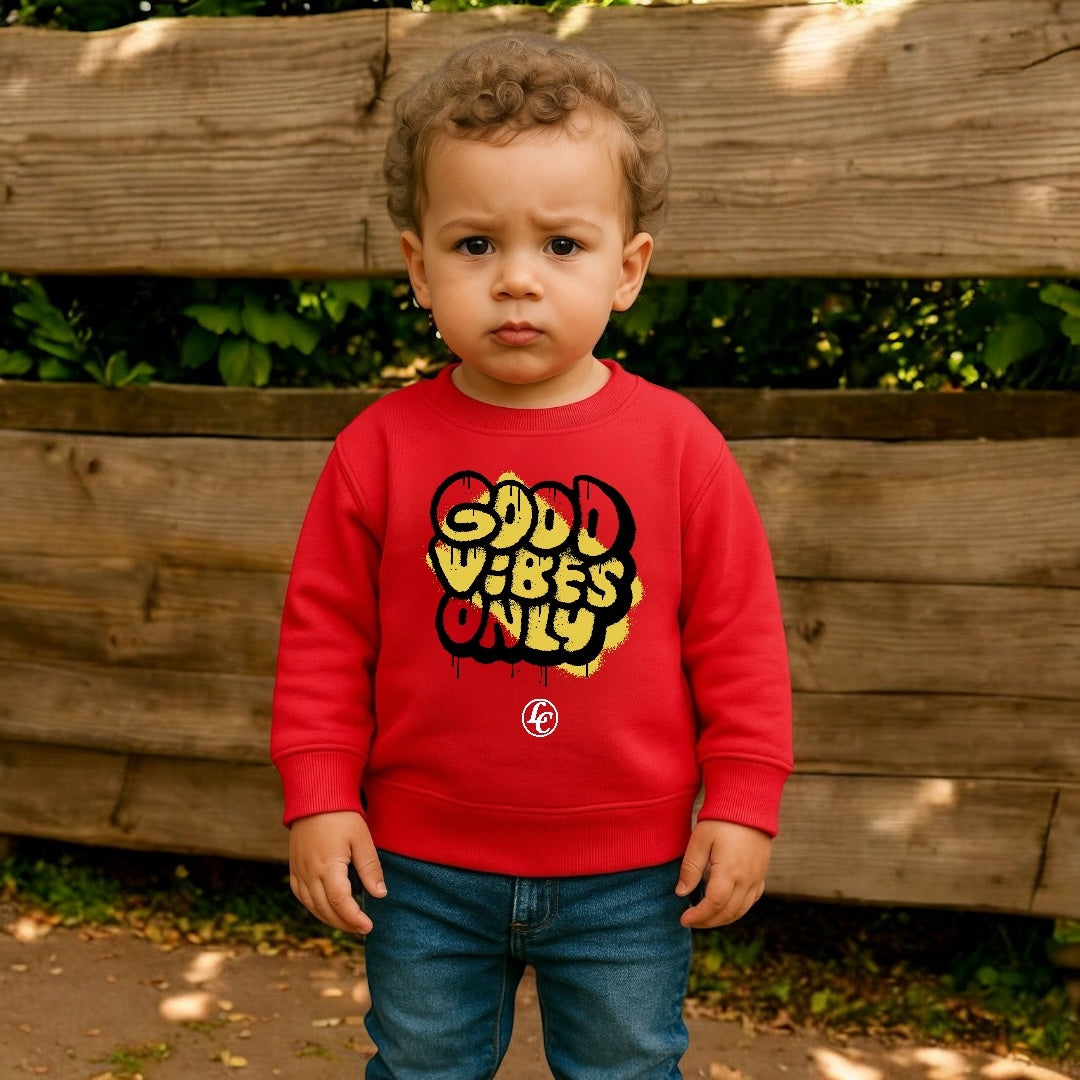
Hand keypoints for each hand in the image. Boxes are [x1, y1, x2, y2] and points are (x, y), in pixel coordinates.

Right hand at [288, 811, 385, 933]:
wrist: (315, 798)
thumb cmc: (341, 816)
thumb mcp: (361, 839)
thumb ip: (370, 868)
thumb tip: (380, 894)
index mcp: (328, 866)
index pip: (340, 902)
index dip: (354, 918)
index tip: (368, 927)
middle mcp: (310, 873)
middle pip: (325, 909)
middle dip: (344, 923)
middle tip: (362, 929)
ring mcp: (299, 871)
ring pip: (312, 906)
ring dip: (329, 919)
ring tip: (348, 924)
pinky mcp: (294, 867)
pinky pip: (301, 895)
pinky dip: (313, 908)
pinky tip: (325, 910)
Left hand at [675, 820, 771, 928]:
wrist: (749, 804)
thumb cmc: (721, 819)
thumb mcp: (700, 840)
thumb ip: (690, 868)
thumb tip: (681, 893)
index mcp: (729, 871)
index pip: (713, 904)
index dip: (698, 916)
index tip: (683, 918)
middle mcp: (746, 879)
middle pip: (727, 912)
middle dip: (708, 921)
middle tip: (690, 921)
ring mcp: (756, 878)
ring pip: (741, 910)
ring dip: (722, 919)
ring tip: (704, 918)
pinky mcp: (761, 874)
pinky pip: (751, 900)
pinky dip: (738, 910)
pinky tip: (725, 907)